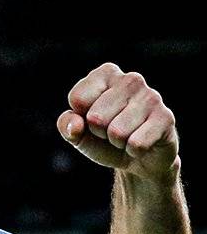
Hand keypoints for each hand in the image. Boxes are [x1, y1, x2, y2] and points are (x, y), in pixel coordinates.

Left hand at [58, 63, 179, 183]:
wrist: (139, 159)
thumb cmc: (105, 140)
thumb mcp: (79, 134)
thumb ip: (67, 126)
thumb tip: (75, 126)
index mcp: (106, 74)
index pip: (77, 98)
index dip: (81, 119)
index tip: (93, 121)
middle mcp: (131, 79)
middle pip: (96, 118)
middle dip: (100, 133)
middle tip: (112, 132)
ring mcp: (151, 96)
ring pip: (117, 132)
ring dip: (118, 143)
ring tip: (128, 137)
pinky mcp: (166, 117)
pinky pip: (136, 143)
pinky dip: (134, 151)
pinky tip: (142, 143)